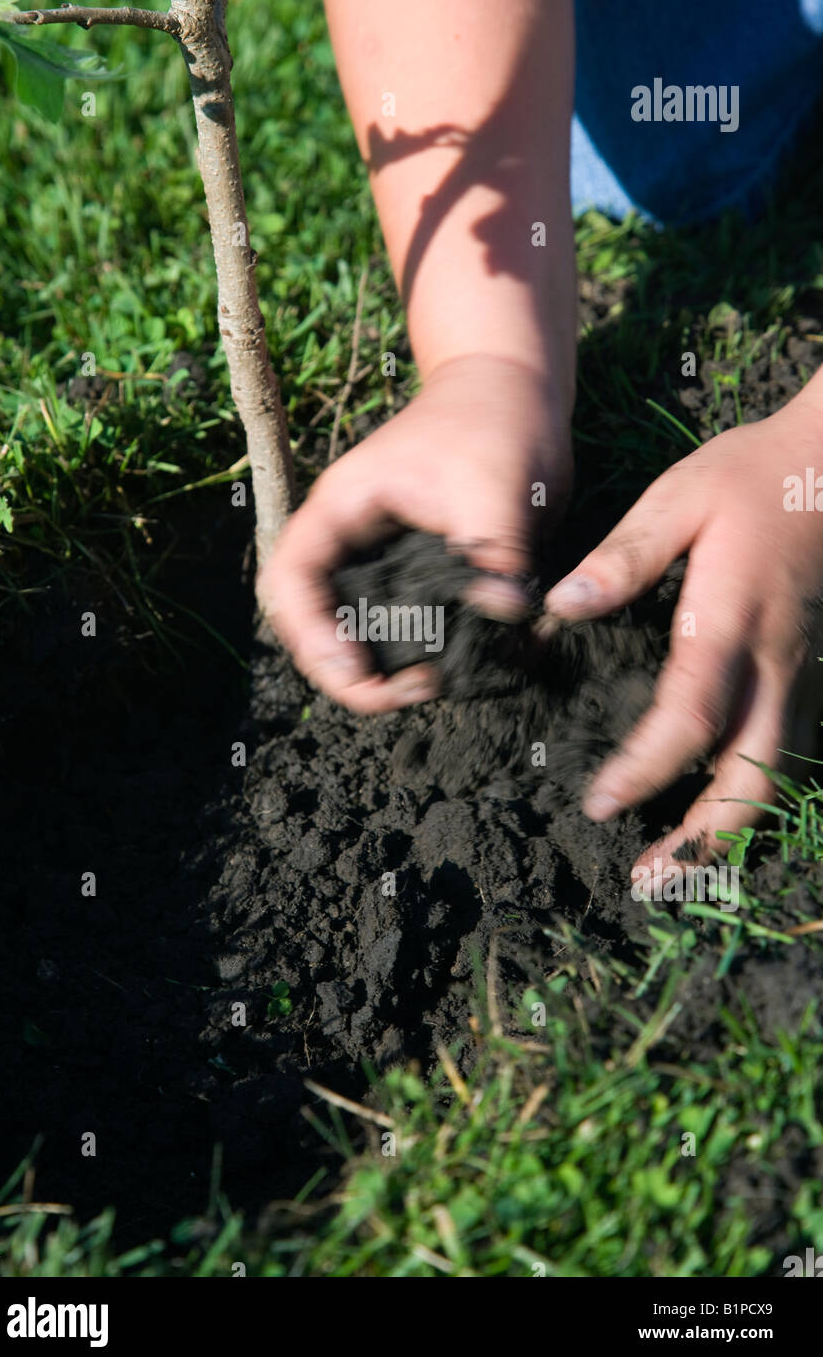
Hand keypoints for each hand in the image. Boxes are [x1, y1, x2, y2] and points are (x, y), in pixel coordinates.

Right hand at [260, 353, 571, 712]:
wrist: (517, 389)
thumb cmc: (492, 419)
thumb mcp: (495, 484)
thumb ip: (496, 552)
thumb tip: (506, 616)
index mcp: (342, 511)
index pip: (292, 581)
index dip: (311, 634)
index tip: (357, 670)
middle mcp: (351, 542)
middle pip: (313, 622)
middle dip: (347, 671)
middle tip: (408, 693)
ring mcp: (383, 562)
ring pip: (356, 633)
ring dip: (381, 672)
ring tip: (431, 686)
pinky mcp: (420, 577)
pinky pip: (403, 628)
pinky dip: (420, 655)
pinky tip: (456, 669)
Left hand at [545, 395, 822, 875]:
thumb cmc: (756, 475)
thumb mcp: (680, 498)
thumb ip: (622, 558)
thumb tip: (559, 607)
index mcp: (732, 625)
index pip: (689, 719)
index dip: (646, 770)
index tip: (601, 803)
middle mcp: (777, 664)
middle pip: (752, 779)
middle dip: (703, 842)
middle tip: (651, 882)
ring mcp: (808, 674)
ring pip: (782, 777)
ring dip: (734, 832)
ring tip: (685, 870)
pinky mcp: (819, 672)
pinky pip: (796, 752)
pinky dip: (761, 797)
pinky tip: (726, 814)